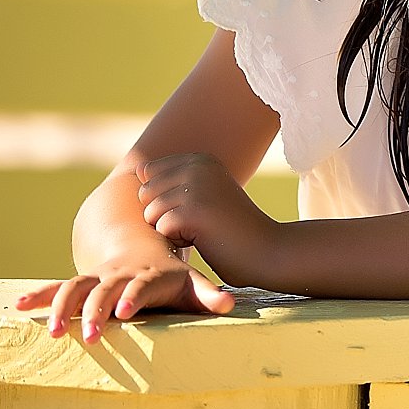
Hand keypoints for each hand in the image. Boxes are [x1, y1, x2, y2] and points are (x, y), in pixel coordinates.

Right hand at [14, 255, 234, 342]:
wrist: (144, 249)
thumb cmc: (172, 278)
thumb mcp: (190, 285)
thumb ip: (207, 294)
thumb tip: (229, 305)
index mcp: (148, 275)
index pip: (142, 284)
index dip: (134, 295)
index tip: (125, 311)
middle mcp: (119, 275)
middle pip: (105, 290)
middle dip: (97, 311)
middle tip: (94, 334)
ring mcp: (97, 278)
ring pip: (76, 288)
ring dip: (63, 308)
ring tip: (55, 331)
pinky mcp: (81, 284)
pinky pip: (57, 288)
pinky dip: (39, 296)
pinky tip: (19, 306)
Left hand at [136, 152, 280, 285]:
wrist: (269, 250)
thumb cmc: (233, 229)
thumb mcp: (205, 194)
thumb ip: (174, 179)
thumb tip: (139, 169)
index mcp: (201, 159)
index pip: (149, 175)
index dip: (166, 200)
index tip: (198, 208)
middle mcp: (198, 166)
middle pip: (146, 194)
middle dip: (164, 215)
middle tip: (201, 222)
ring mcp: (196, 187)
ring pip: (151, 213)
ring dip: (172, 230)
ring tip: (205, 230)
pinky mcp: (193, 210)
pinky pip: (161, 229)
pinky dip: (180, 241)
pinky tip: (206, 238)